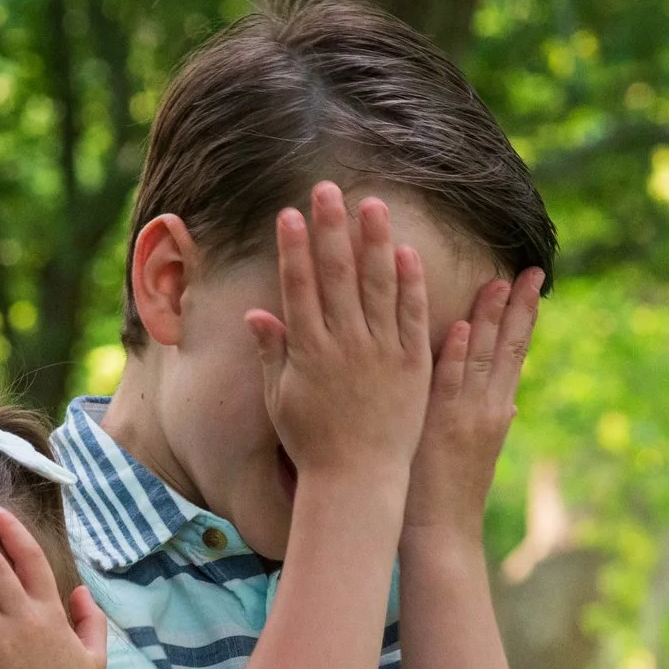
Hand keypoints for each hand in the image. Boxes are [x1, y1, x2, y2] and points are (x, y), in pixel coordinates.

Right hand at [245, 182, 432, 486]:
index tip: (289, 213)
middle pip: (337, 275)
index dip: (293, 248)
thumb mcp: (281, 399)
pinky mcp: (412, 365)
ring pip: (378, 286)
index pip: (299, 287)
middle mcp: (345, 345)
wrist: (357, 480)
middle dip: (331, 228)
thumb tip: (256, 315)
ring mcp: (381, 352)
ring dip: (374, 241)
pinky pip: (412, 317)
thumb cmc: (313, 443)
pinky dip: (410, 284)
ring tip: (371, 204)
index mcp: (309, 351)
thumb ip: (273, 354)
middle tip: (328, 189)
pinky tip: (407, 252)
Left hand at [404, 268, 544, 534]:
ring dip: (490, 320)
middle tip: (529, 269)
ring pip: (481, 358)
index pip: (513, 353)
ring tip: (499, 282)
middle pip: (508, 347)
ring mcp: (466, 416)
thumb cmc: (448, 494)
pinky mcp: (442, 427)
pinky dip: (456, 356)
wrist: (441, 534)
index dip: (523, 317)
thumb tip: (511, 403)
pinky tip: (461, 327)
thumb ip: (493, 423)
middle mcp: (488, 408)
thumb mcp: (476, 454)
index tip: (528, 282)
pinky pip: (449, 384)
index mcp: (497, 410)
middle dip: (519, 307)